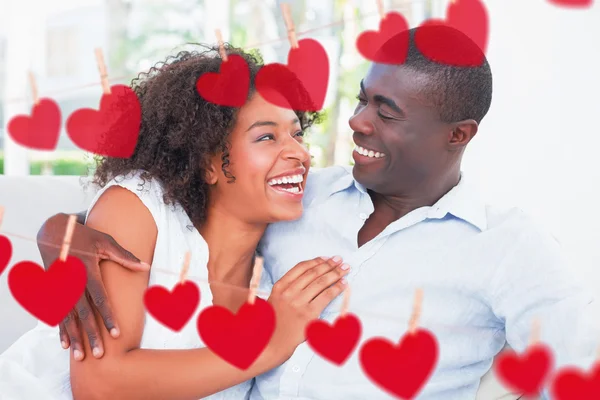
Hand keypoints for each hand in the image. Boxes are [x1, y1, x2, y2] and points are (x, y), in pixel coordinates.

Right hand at [36, 212, 149, 359]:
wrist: (52, 232)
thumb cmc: (84, 236)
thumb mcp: (105, 242)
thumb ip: (124, 256)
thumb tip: (146, 266)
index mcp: (87, 271)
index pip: (100, 299)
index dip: (108, 317)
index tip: (116, 334)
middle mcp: (72, 283)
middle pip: (83, 314)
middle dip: (90, 335)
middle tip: (99, 354)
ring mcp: (60, 288)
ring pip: (68, 318)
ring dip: (75, 338)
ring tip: (80, 357)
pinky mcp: (52, 291)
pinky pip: (57, 315)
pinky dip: (61, 330)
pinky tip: (66, 345)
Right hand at [266, 256, 349, 362]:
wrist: (271, 343)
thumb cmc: (273, 324)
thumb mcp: (273, 301)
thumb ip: (287, 289)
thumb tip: (307, 279)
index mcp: (280, 287)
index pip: (301, 268)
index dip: (316, 261)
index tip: (326, 258)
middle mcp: (289, 292)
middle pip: (313, 273)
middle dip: (329, 265)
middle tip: (339, 260)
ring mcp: (299, 302)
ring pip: (321, 282)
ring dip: (335, 273)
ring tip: (345, 268)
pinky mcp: (308, 314)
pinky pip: (326, 296)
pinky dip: (336, 288)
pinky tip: (343, 284)